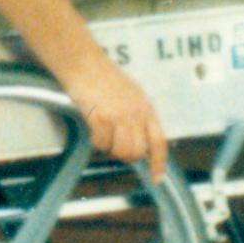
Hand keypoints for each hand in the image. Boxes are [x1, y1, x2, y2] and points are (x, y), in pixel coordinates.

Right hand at [52, 53, 166, 180]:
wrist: (84, 63)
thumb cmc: (104, 77)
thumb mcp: (131, 94)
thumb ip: (138, 116)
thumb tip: (138, 142)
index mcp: (146, 107)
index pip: (159, 141)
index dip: (159, 162)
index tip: (157, 178)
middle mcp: (137, 113)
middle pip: (138, 152)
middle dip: (125, 155)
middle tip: (114, 144)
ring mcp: (119, 115)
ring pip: (121, 151)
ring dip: (109, 148)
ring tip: (102, 133)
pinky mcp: (101, 118)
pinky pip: (101, 144)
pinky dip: (95, 141)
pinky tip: (92, 126)